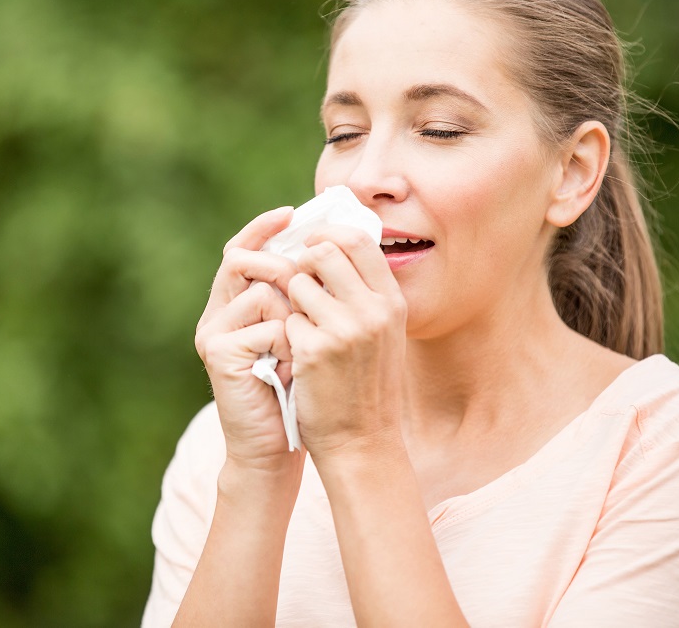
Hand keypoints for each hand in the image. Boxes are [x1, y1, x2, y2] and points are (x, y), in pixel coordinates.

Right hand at [195, 207, 302, 470]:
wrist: (275, 447)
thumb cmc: (296, 392)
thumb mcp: (301, 334)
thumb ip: (300, 296)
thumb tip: (328, 247)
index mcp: (233, 305)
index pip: (241, 249)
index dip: (262, 227)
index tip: (291, 212)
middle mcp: (216, 314)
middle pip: (243, 259)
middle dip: (284, 266)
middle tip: (311, 285)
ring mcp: (213, 332)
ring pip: (263, 290)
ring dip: (295, 314)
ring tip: (301, 347)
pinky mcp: (217, 353)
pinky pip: (268, 325)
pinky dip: (290, 343)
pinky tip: (291, 368)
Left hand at [285, 225, 407, 460]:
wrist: (362, 441)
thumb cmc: (367, 385)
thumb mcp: (383, 334)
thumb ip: (366, 294)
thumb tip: (336, 247)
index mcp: (392, 302)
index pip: (358, 240)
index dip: (328, 236)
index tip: (312, 246)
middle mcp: (372, 311)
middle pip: (323, 251)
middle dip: (303, 263)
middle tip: (298, 284)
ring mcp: (344, 330)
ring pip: (297, 283)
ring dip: (291, 301)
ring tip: (303, 329)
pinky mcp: (314, 350)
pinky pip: (287, 319)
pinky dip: (286, 333)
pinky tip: (299, 357)